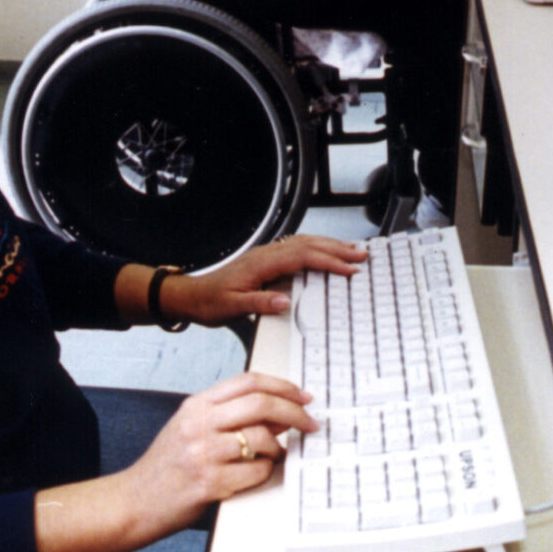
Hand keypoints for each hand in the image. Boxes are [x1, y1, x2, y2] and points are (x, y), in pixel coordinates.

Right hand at [32, 370, 320, 551]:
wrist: (135, 502)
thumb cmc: (166, 467)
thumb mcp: (190, 427)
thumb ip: (227, 416)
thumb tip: (276, 413)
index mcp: (196, 405)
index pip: (248, 381)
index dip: (282, 385)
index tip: (303, 396)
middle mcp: (199, 423)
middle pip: (260, 404)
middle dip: (294, 413)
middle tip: (310, 423)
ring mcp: (204, 453)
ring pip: (262, 438)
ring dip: (279, 448)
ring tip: (277, 455)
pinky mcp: (209, 483)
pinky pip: (256, 471)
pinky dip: (266, 471)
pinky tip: (259, 473)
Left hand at [173, 234, 365, 324]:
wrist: (191, 296)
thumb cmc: (209, 302)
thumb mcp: (231, 308)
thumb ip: (258, 304)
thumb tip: (284, 301)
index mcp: (261, 263)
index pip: (302, 257)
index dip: (328, 261)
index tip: (348, 268)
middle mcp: (265, 254)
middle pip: (307, 245)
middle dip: (336, 248)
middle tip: (361, 254)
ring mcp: (266, 255)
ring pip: (303, 243)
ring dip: (328, 245)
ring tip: (351, 250)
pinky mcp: (265, 260)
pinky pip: (296, 248)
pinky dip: (315, 248)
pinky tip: (324, 252)